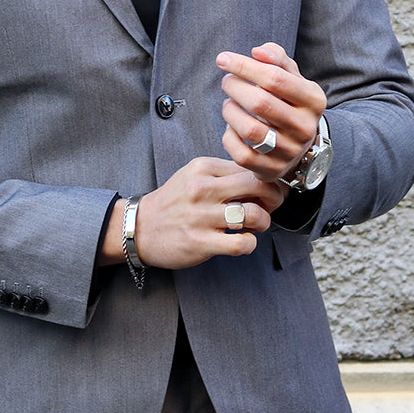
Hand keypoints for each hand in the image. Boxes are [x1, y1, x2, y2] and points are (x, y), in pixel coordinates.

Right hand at [99, 157, 281, 270]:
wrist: (139, 228)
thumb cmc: (173, 203)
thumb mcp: (193, 176)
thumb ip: (223, 175)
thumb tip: (260, 181)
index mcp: (203, 168)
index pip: (250, 168)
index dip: (267, 181)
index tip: (269, 192)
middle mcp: (203, 189)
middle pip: (258, 186)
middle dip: (274, 198)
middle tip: (271, 207)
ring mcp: (201, 216)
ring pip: (253, 214)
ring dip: (263, 222)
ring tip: (256, 226)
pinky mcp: (201, 242)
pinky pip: (241, 243)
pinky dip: (250, 244)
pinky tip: (243, 242)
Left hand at [217, 43, 325, 181]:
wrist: (301, 145)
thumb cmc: (289, 102)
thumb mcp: (291, 77)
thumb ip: (276, 58)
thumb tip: (258, 52)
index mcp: (313, 100)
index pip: (275, 78)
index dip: (244, 66)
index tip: (223, 59)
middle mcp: (305, 127)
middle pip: (260, 103)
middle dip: (235, 87)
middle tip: (227, 81)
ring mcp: (289, 152)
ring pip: (250, 130)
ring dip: (230, 111)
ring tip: (229, 102)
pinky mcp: (272, 170)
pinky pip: (241, 154)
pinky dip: (229, 136)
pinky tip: (231, 126)